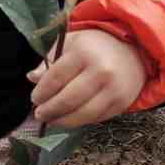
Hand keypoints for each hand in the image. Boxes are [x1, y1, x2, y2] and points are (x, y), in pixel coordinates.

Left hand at [28, 30, 145, 127]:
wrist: (132, 50)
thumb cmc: (93, 46)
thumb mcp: (69, 43)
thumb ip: (49, 61)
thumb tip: (32, 78)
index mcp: (83, 53)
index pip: (56, 78)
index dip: (42, 92)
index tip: (34, 99)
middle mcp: (101, 72)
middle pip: (68, 99)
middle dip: (50, 110)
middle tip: (39, 114)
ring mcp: (114, 90)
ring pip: (83, 114)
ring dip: (63, 121)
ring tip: (51, 121)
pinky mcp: (122, 104)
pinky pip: (97, 118)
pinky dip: (80, 121)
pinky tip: (70, 119)